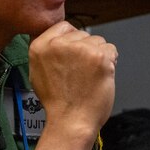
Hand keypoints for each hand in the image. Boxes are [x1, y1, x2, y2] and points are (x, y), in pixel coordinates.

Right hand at [28, 22, 116, 149]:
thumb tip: (59, 40)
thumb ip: (47, 52)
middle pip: (83, 34)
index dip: (73, 40)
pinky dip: (110, 62)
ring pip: (98, 41)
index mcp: (40, 46)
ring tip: (89, 76)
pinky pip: (111, 50)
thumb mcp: (38, 72)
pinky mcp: (99, 57)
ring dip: (98, 56)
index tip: (75, 54)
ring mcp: (80, 49)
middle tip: (81, 72)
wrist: (71, 121)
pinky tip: (100, 76)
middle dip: (86, 50)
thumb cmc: (58, 102)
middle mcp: (59, 45)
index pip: (64, 27)